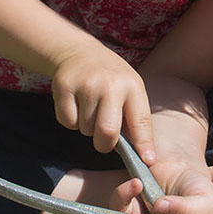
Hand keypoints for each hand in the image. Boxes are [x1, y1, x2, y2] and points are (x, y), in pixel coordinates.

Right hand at [51, 46, 153, 161]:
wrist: (79, 52)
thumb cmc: (111, 78)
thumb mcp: (130, 89)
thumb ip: (134, 118)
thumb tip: (142, 155)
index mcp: (132, 86)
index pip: (140, 120)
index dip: (144, 144)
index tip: (148, 161)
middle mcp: (110, 84)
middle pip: (107, 131)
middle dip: (105, 145)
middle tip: (104, 141)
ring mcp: (86, 85)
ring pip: (85, 129)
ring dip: (87, 129)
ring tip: (90, 110)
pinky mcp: (64, 87)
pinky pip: (67, 122)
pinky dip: (71, 121)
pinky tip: (76, 105)